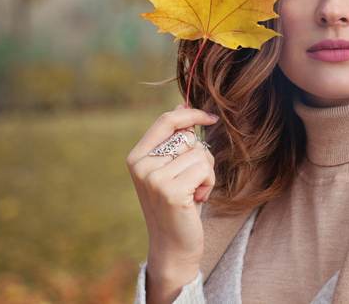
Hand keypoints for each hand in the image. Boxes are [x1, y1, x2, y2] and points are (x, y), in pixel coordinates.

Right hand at [126, 103, 218, 277]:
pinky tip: (196, 200)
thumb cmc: (177, 205)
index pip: (166, 120)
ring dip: (206, 173)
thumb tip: (182, 103)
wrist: (173, 246)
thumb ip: (174, 139)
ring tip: (193, 192)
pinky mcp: (170, 191)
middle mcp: (141, 166)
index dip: (191, 114)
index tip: (211, 118)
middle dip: (201, 156)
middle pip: (188, 138)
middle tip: (192, 181)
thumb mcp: (172, 169)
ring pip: (200, 153)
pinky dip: (208, 184)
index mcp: (137, 157)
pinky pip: (204, 169)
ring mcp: (154, 179)